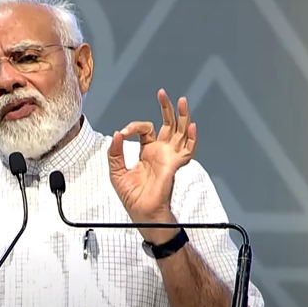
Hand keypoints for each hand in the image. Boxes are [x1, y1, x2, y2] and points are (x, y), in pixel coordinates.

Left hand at [107, 88, 196, 228]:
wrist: (142, 213)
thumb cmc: (132, 196)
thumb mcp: (116, 172)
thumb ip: (115, 153)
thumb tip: (117, 134)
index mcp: (147, 152)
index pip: (145, 129)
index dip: (134, 126)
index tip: (123, 133)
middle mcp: (161, 152)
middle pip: (168, 124)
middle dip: (166, 108)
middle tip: (162, 93)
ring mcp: (170, 157)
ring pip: (180, 131)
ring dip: (182, 116)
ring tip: (182, 101)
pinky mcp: (174, 164)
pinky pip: (188, 149)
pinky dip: (192, 137)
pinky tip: (190, 125)